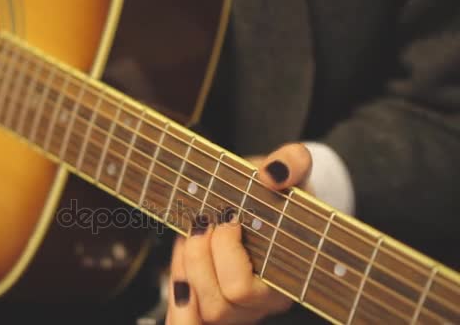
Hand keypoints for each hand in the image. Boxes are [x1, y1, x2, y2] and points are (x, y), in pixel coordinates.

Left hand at [166, 143, 312, 323]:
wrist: (269, 199)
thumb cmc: (279, 191)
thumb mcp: (291, 168)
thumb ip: (292, 163)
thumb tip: (273, 174)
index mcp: (285, 277)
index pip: (239, 288)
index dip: (223, 251)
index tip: (227, 215)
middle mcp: (262, 303)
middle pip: (217, 305)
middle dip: (198, 256)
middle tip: (202, 222)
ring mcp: (238, 311)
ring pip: (199, 313)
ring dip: (184, 268)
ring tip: (192, 235)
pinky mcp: (216, 307)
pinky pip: (189, 320)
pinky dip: (178, 295)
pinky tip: (180, 265)